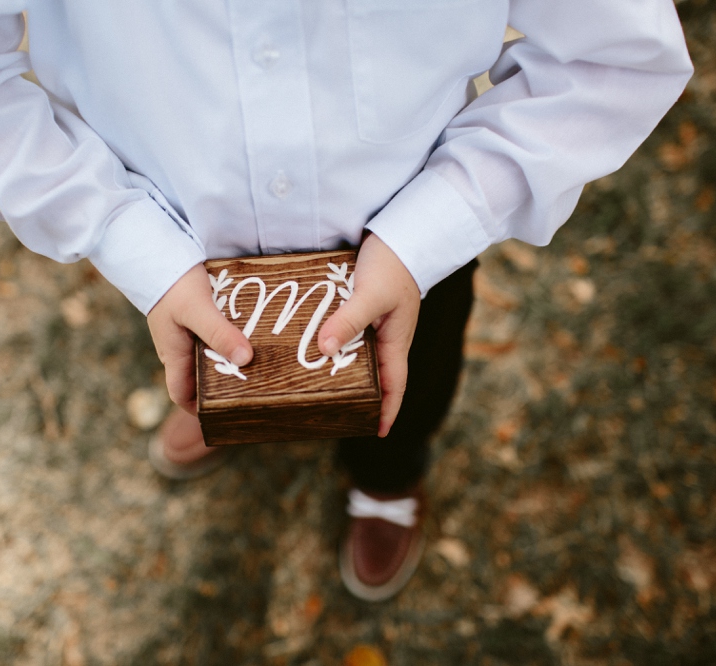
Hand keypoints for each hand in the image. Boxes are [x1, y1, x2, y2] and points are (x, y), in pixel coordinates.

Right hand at [147, 264, 252, 413]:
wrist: (153, 250)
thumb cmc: (171, 282)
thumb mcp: (197, 310)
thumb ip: (219, 334)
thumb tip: (245, 360)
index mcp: (173, 354)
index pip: (181, 394)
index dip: (199, 409)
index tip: (224, 413)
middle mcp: (177, 347)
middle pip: (198, 378)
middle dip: (221, 383)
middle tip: (253, 384)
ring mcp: (183, 332)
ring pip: (206, 355)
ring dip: (227, 357)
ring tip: (258, 360)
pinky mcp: (190, 316)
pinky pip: (209, 335)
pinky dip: (226, 338)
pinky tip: (246, 332)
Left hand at [318, 233, 419, 436]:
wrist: (402, 229)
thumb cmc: (394, 263)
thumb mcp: (371, 294)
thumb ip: (348, 321)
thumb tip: (324, 351)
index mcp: (395, 340)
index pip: (395, 385)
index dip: (388, 410)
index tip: (378, 432)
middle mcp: (386, 335)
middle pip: (374, 374)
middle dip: (360, 394)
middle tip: (336, 411)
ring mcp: (376, 321)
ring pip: (357, 352)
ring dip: (340, 365)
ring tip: (316, 380)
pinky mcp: (364, 306)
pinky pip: (348, 330)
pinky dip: (334, 339)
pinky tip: (313, 341)